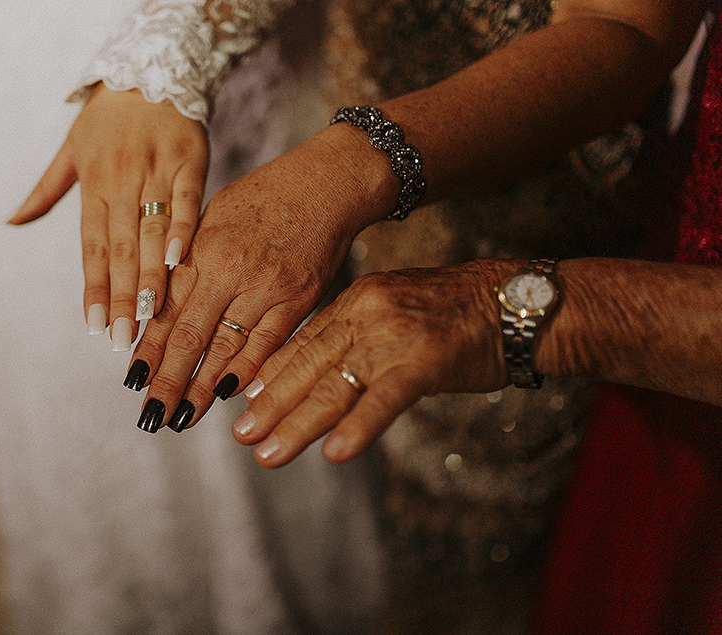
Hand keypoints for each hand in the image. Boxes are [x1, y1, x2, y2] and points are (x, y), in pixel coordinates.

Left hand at [8, 85, 207, 347]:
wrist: (152, 63)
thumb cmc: (108, 114)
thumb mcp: (71, 149)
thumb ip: (46, 190)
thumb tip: (10, 221)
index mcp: (93, 184)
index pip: (90, 247)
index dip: (92, 287)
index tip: (93, 325)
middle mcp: (121, 180)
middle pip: (118, 247)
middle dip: (119, 295)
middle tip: (121, 337)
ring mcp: (155, 169)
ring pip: (150, 229)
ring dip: (148, 274)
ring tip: (147, 315)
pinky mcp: (189, 157)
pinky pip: (186, 197)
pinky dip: (183, 227)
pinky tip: (179, 260)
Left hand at [127, 126, 395, 433]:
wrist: (326, 181)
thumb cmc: (266, 195)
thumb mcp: (213, 215)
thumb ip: (189, 258)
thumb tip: (162, 300)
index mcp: (203, 248)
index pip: (167, 310)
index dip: (148, 348)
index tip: (132, 380)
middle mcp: (229, 270)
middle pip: (189, 336)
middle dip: (166, 381)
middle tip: (149, 415)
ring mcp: (265, 287)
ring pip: (226, 347)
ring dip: (201, 387)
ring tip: (181, 418)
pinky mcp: (298, 298)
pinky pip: (267, 343)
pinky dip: (245, 370)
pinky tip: (227, 395)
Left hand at [229, 260, 518, 466]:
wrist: (512, 300)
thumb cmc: (453, 312)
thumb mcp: (392, 310)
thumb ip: (352, 335)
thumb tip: (311, 370)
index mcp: (356, 300)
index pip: (303, 342)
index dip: (272, 374)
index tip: (244, 400)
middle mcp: (367, 313)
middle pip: (309, 366)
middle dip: (272, 404)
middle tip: (243, 436)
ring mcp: (394, 336)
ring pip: (335, 386)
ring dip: (298, 424)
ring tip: (269, 454)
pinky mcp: (426, 360)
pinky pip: (384, 399)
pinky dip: (358, 428)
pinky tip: (335, 452)